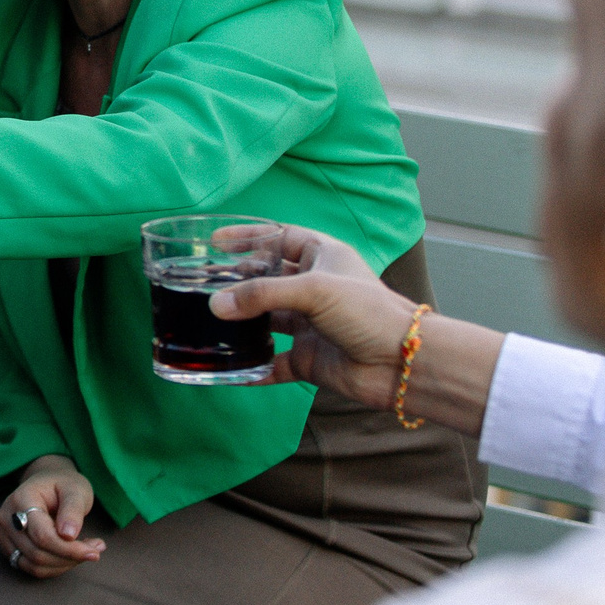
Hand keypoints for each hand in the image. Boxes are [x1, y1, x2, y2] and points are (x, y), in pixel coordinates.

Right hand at [0, 455, 104, 577]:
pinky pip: (31, 568)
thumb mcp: (75, 490)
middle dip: (70, 557)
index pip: (42, 536)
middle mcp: (7, 518)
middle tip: (95, 550)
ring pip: (34, 565)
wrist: (47, 483)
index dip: (69, 549)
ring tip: (85, 551)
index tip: (95, 551)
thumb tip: (67, 535)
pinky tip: (70, 555)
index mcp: (21, 499)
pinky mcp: (9, 547)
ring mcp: (4, 534)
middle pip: (37, 553)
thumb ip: (72, 510)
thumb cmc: (63, 485)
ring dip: (64, 565)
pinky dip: (54, 567)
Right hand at [211, 226, 407, 409]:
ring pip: (265, 319)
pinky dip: (251, 365)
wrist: (402, 363)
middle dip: (236, 280)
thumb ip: (261, 295)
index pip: (280, 237)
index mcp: (323, 257)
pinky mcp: (307, 357)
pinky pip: (271, 361)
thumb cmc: (368, 312)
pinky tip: (229, 367)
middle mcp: (314, 288)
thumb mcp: (314, 290)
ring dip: (240, 320)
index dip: (249, 237)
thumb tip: (216, 305)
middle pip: (266, 278)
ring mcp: (309, 324)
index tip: (216, 242)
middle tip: (202, 281)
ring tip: (207, 318)